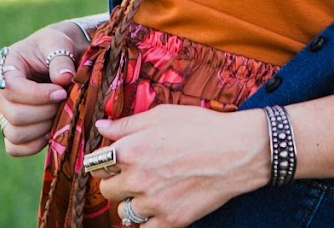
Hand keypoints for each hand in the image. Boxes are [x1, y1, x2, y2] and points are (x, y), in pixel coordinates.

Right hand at [0, 22, 86, 156]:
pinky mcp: (13, 128)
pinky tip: (52, 130)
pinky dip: (35, 145)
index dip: (38, 95)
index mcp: (4, 68)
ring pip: (14, 134)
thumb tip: (64, 78)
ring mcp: (4, 112)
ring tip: (60, 113)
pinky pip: (15, 148)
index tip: (61, 92)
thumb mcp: (59, 43)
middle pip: (13, 115)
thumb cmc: (56, 47)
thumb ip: (61, 58)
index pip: (11, 89)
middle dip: (44, 111)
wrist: (59, 57)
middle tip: (64, 101)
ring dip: (43, 128)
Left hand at [95, 106, 269, 227]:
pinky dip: (148, 221)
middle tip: (134, 174)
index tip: (113, 161)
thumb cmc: (202, 127)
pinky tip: (158, 207)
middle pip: (106, 191)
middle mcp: (137, 179)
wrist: (237, 151)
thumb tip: (101, 128)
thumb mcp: (162, 115)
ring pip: (123, 213)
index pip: (96, 165)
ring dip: (131, 203)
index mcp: (131, 151)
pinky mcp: (172, 220)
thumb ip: (127, 124)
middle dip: (116, 182)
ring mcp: (154, 203)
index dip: (104, 162)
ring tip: (149, 190)